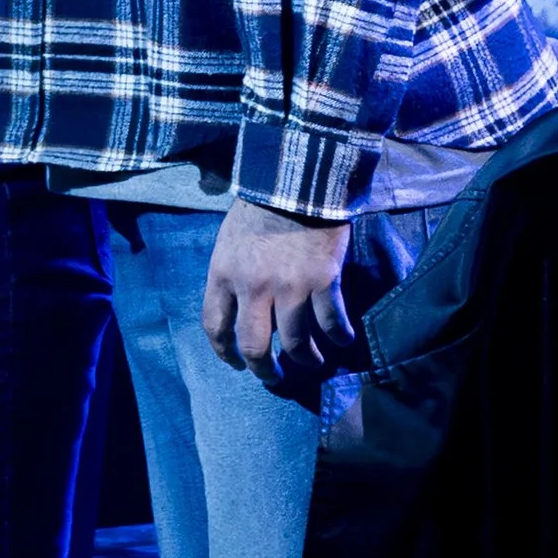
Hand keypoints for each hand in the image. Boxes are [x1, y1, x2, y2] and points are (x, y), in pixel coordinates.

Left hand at [204, 197, 356, 391]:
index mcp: (223, 274)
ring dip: (305, 359)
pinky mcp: (323, 281)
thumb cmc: (260, 208)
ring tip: (312, 364)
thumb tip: (240, 309)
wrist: (297, 179)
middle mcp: (253, 287)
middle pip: (254, 345)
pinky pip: (331, 322)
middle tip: (273, 378)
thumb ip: (232, 275)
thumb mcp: (229, 240)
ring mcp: (290, 286)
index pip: (214, 325)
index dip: (224, 351)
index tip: (234, 364)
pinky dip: (338, 336)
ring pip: (295, 342)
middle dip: (263, 370)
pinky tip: (342, 341)